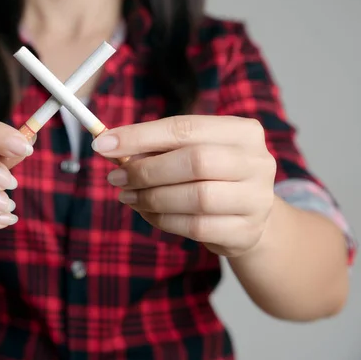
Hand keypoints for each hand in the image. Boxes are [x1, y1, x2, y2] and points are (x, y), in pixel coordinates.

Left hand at [92, 115, 276, 256]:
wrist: (249, 216)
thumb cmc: (211, 175)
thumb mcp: (188, 153)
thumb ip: (156, 148)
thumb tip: (110, 147)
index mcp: (242, 131)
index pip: (185, 127)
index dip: (140, 136)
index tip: (103, 144)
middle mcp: (257, 162)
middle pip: (195, 161)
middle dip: (146, 170)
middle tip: (116, 178)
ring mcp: (257, 199)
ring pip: (196, 198)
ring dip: (152, 198)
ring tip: (128, 197)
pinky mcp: (246, 232)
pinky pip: (196, 227)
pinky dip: (164, 220)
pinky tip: (148, 213)